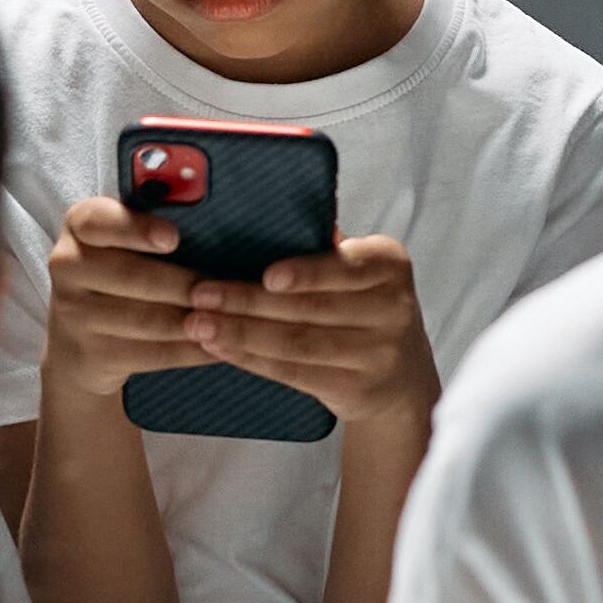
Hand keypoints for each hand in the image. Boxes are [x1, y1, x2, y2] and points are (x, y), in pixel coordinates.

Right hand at [44, 197, 216, 397]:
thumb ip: (149, 219)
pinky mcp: (92, 354)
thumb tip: (203, 200)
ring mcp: (74, 314)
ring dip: (191, 321)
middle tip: (221, 289)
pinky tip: (219, 347)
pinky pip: (150, 354)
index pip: (98, 220)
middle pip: (130, 276)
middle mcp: (67, 266)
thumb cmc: (116, 273)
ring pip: (144, 320)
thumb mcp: (119, 241)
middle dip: (181, 284)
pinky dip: (189, 351)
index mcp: (78, 226)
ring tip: (228, 318)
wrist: (76, 341)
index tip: (172, 237)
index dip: (135, 229)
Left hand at [182, 236, 438, 426]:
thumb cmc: (364, 307)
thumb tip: (267, 211)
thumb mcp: (360, 269)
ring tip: (198, 324)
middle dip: (248, 301)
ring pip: (297, 343)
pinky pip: (294, 374)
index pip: (342, 267)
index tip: (266, 276)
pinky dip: (252, 360)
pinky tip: (221, 348)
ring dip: (240, 333)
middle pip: (310, 307)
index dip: (305, 273)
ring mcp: (379, 354)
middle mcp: (392, 309)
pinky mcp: (356, 390)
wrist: (403, 377)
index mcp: (388, 264)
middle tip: (201, 294)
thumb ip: (323, 246)